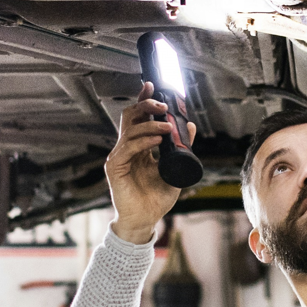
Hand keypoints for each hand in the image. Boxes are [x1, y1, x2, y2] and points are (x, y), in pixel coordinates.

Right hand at [105, 82, 195, 244]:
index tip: (152, 86)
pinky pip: (128, 148)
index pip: (139, 117)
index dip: (144, 100)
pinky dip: (143, 142)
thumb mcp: (176, 168)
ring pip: (131, 130)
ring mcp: (119, 157)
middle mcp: (127, 148)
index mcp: (139, 146)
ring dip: (150, 125)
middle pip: (131, 117)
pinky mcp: (115, 168)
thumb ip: (182, 148)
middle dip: (146, 106)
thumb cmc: (157, 198)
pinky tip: (158, 141)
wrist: (146, 220)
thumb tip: (191, 126)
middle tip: (163, 105)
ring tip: (167, 128)